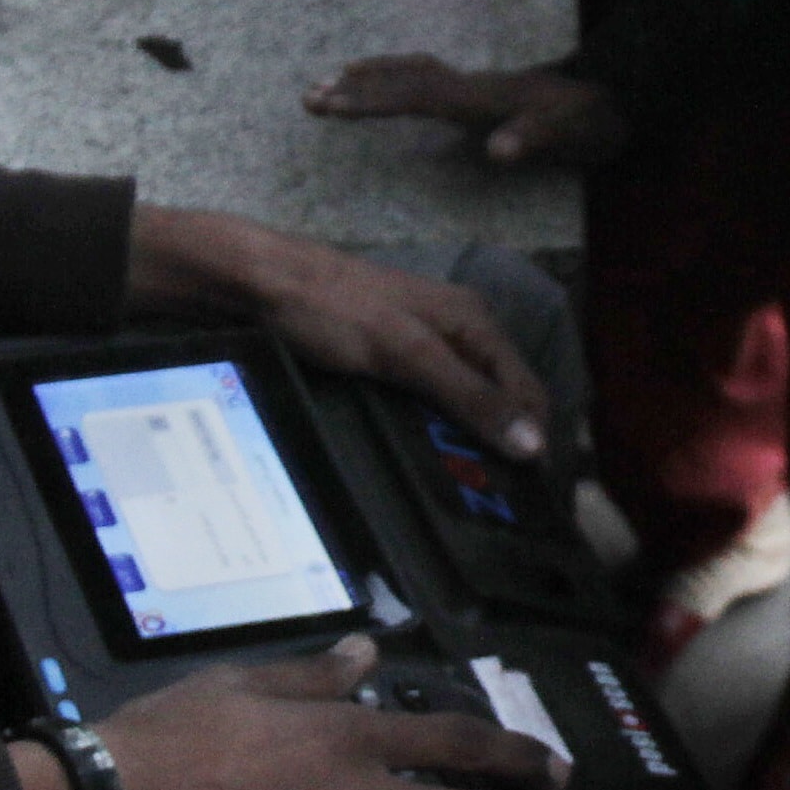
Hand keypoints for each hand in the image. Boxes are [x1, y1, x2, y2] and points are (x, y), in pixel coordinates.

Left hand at [123, 204, 549, 459]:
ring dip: (466, 443)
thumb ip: (469, 396)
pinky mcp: (388, 358)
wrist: (255, 282)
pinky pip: (427, 402)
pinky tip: (420, 460)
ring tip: (460, 495)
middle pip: (500, 398)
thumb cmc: (331, 310)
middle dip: (503, 446)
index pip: (529, 391)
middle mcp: (457, 331)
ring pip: (462, 403)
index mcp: (474, 322)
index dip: (535, 441)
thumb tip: (534, 445)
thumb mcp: (406, 354)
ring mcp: (421, 344)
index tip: (530, 500)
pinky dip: (432, 432)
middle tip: (495, 507)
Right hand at [304, 54, 630, 172]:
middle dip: (354, 88)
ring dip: (368, 77)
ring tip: (327, 84)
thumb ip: (532, 140)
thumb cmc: (589, 121)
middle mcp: (467, 85)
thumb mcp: (567, 134)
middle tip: (308, 97)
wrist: (615, 95)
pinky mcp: (477, 92)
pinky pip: (421, 76)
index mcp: (478, 98)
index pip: (412, 96)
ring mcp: (471, 85)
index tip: (328, 104)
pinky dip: (393, 76)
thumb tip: (497, 152)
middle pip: (400, 78)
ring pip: (407, 72)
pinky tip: (383, 84)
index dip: (369, 100)